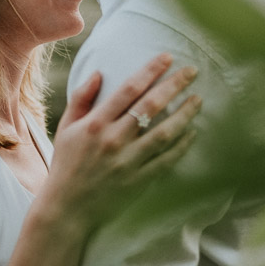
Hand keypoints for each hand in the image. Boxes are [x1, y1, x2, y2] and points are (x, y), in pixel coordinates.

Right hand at [44, 54, 200, 223]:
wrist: (67, 208)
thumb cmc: (66, 165)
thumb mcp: (66, 128)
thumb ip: (81, 98)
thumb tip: (98, 73)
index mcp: (96, 124)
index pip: (129, 89)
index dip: (150, 71)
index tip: (167, 57)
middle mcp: (114, 140)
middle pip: (151, 106)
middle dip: (174, 85)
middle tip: (192, 71)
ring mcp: (128, 161)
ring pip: (164, 132)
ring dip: (184, 114)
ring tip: (198, 99)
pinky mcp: (139, 180)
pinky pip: (166, 160)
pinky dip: (182, 145)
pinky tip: (192, 132)